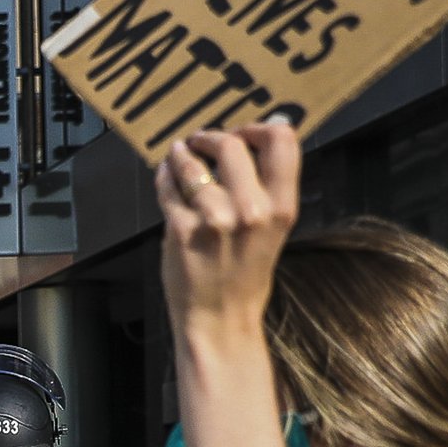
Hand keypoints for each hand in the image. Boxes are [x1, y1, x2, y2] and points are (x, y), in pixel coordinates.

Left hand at [155, 124, 299, 337]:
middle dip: (211, 136)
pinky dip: (165, 175)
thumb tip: (259, 141)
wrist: (220, 319)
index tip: (242, 132)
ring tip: (178, 154)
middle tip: (201, 140)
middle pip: (232, 144)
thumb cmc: (245, 275)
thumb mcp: (274, 230)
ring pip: (193, 164)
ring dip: (181, 154)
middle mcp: (251, 209)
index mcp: (281, 207)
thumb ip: (267, 189)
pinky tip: (166, 173)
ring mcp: (214, 219)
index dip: (258, 127)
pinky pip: (169, 188)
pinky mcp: (181, 229)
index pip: (283, 141)